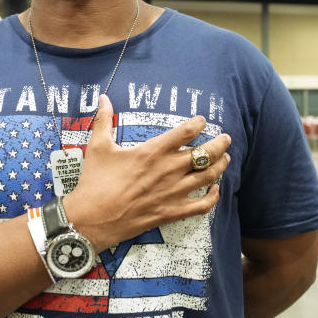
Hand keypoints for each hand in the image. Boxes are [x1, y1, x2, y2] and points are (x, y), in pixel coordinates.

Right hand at [64, 95, 230, 249]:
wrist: (91, 219)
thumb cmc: (95, 182)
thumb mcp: (98, 147)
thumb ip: (103, 120)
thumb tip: (102, 98)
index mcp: (152, 151)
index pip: (186, 132)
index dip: (198, 124)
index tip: (201, 121)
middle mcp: (168, 170)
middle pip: (205, 153)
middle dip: (219, 143)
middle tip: (225, 138)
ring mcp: (173, 192)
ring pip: (208, 176)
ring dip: (221, 165)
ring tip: (226, 158)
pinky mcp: (172, 212)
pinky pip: (202, 205)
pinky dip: (213, 196)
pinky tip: (215, 189)